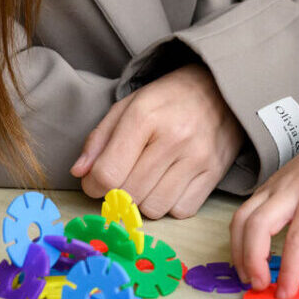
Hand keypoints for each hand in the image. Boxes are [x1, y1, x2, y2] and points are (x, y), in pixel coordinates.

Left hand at [70, 63, 242, 217]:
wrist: (219, 87)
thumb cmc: (167, 99)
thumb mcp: (128, 106)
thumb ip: (99, 139)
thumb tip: (79, 173)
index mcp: (145, 116)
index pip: (108, 173)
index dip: (93, 185)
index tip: (96, 181)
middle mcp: (174, 137)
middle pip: (129, 194)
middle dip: (118, 193)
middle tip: (124, 178)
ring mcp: (198, 157)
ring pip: (154, 208)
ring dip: (144, 201)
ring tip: (149, 179)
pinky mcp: (215, 172)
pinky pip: (181, 210)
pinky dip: (171, 204)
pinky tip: (171, 183)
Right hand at [228, 117, 298, 297]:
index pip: (298, 237)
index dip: (289, 268)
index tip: (286, 292)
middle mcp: (289, 190)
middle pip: (258, 224)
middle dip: (253, 258)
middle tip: (261, 285)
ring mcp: (272, 188)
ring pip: (242, 218)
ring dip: (239, 250)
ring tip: (249, 276)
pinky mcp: (263, 189)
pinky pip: (242, 214)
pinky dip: (239, 238)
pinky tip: (247, 257)